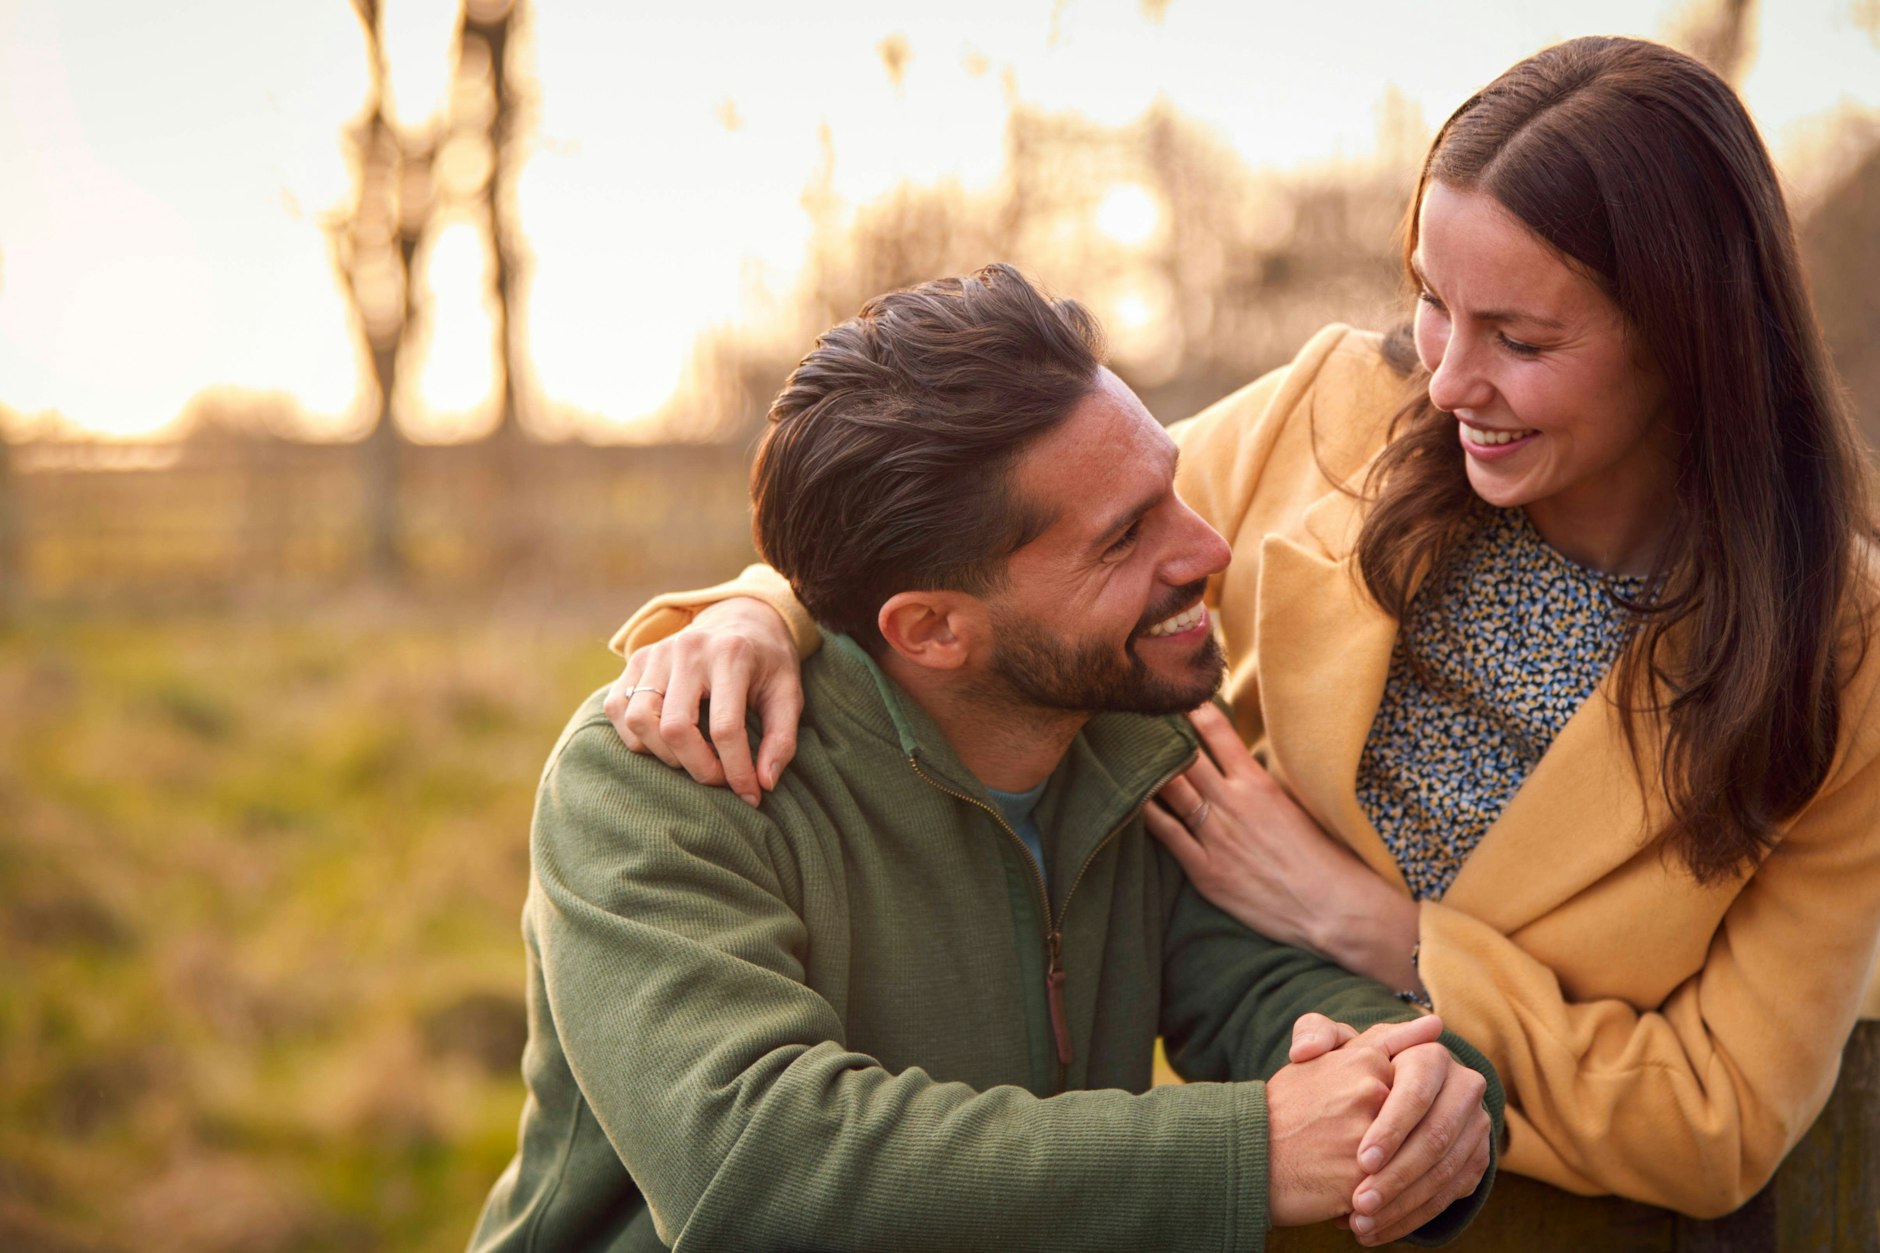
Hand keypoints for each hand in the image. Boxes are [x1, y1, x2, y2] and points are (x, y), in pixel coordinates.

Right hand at [603, 597, 803, 805]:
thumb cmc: (767, 663)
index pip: (725, 728)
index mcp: (731, 654)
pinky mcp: (634, 660)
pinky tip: (666, 742)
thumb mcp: (789, 694)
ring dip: (664, 755)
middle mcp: (688, 649)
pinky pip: (616, 709)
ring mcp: (656, 652)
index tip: (750, 794)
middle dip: (698, 768)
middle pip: (676, 728)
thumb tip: (764, 784)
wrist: (741, 617)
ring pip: (639, 720)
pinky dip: (637, 738)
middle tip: (720, 779)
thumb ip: (782, 739)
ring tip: (693, 759)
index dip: (737, 770)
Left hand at [1143, 704, 1418, 987]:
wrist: (1333, 909)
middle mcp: (1233, 804)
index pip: (1218, 735)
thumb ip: (1263, 786)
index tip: (1180, 698)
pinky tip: (1132, 798)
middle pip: (1185, 758)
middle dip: (1163, 736)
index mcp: (1258, 784)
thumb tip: (1241, 767)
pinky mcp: (1205, 871)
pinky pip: (1166, 834)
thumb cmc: (1324, 859)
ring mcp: (1216, 837)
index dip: (1195, 712)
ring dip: (1150, 770)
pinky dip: (1148, 813)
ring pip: (1171, 790)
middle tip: (1142, 718)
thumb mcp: (1297, 806)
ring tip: (1130, 752)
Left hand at [1288, 1014, 1491, 1245]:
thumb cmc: (1353, 1067)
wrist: (1388, 1097)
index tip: (1361, 1160)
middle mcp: (1464, 1088)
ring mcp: (1476, 1126)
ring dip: (1403, 1204)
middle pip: (1435, 1139)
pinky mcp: (1476, 1159)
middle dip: (1396, 1176)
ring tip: (1362, 1222)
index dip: (1391, 1129)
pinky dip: (1412, 1217)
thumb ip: (1314, 1034)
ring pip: (1444, 1172)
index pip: (1416, 1094)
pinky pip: (1450, 1194)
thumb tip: (1302, 1050)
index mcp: (1431, 1056)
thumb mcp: (1334, 1047)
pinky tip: (1378, 1230)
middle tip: (1360, 1202)